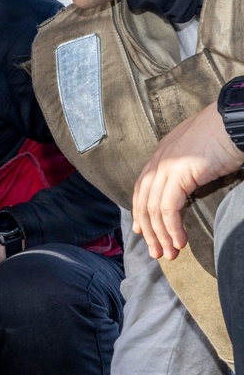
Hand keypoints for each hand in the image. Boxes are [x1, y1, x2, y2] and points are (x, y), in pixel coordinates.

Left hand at [132, 102, 243, 259]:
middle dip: (149, 231)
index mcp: (161, 155)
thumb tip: (185, 187)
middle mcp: (158, 161)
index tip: (142, 232)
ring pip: (153, 209)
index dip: (140, 213)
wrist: (235, 121)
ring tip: (169, 253)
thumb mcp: (198, 155)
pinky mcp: (178, 174)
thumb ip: (185, 170)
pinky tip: (180, 241)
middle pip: (143, 202)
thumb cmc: (224, 136)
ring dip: (161, 235)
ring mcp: (166, 166)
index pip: (142, 189)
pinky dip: (172, 228)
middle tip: (156, 252)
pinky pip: (168, 208)